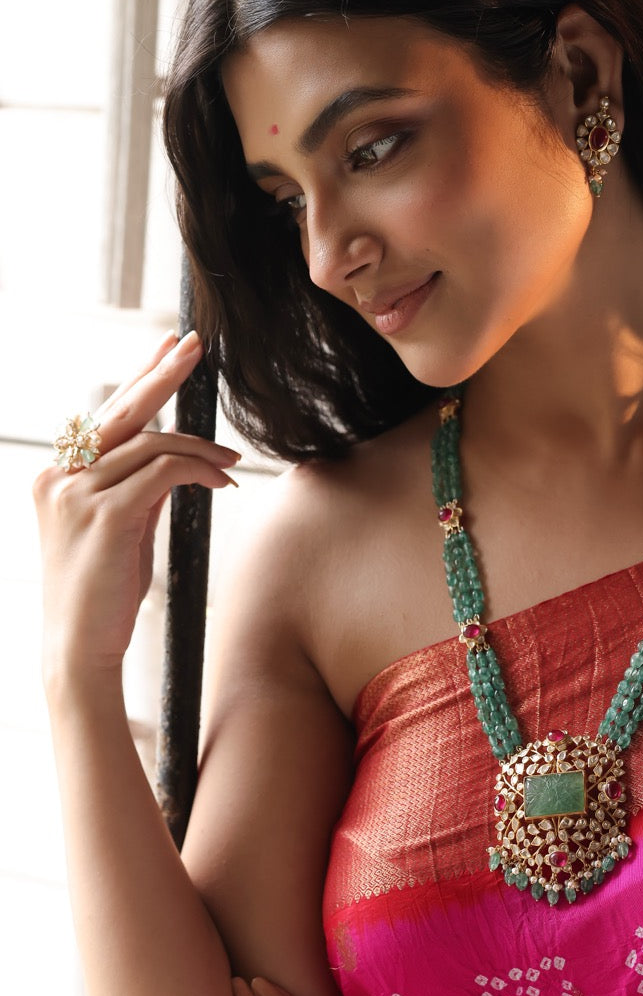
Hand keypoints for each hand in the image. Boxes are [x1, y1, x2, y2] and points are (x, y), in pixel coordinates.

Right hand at [33, 330, 241, 687]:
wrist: (79, 649)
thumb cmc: (101, 592)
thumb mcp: (119, 527)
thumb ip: (137, 487)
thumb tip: (173, 456)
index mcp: (57, 475)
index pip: (106, 413)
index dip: (140, 376)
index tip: (169, 347)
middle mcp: (60, 476)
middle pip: (123, 410)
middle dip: (164, 372)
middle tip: (196, 346)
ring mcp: (78, 494)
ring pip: (153, 442)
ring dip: (202, 448)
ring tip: (232, 462)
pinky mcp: (105, 515)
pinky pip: (164, 472)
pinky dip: (199, 470)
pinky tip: (220, 482)